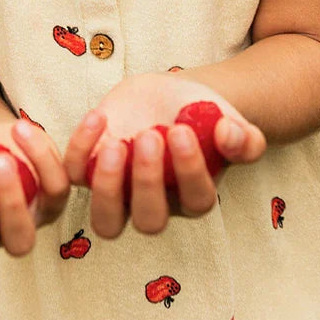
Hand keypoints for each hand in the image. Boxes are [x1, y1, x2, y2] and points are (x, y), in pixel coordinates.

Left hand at [63, 73, 265, 238]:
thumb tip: (230, 135)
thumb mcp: (228, 119)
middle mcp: (155, 204)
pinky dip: (80, 149)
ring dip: (107, 187)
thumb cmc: (201, 115)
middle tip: (150, 135)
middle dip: (147, 182)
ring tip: (116, 145)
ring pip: (106, 220)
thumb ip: (243, 136)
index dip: (188, 170)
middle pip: (149, 221)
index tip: (182, 131)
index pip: (195, 201)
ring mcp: (119, 192)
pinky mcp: (89, 170)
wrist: (167, 98)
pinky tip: (99, 116)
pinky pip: (75, 175)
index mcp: (193, 196)